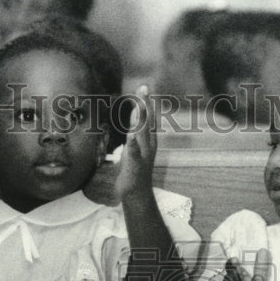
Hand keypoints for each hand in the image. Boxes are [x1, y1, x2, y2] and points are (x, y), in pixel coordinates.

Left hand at [113, 85, 155, 203]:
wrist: (137, 194)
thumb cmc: (135, 169)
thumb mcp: (135, 147)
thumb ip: (136, 132)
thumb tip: (134, 116)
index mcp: (148, 140)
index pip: (148, 118)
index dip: (146, 103)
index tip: (143, 87)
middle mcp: (148, 145)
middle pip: (146, 122)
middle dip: (145, 105)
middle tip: (143, 88)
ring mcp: (143, 156)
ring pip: (141, 135)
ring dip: (140, 120)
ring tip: (138, 106)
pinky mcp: (135, 167)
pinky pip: (134, 154)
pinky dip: (133, 145)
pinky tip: (131, 136)